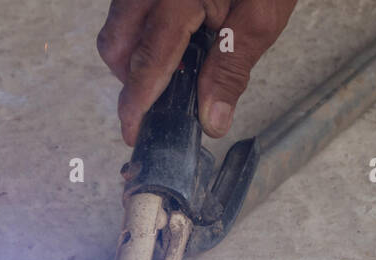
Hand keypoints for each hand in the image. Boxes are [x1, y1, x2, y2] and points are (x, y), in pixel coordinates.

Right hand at [97, 0, 298, 145]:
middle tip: (155, 101)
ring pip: (118, 26)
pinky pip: (131, 10)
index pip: (148, 60)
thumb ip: (231, 69)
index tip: (134, 131)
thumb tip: (212, 118)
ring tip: (171, 68)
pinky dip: (143, 34)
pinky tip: (173, 41)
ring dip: (134, 56)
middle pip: (115, 44)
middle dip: (128, 80)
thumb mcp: (260, 19)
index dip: (138, 103)